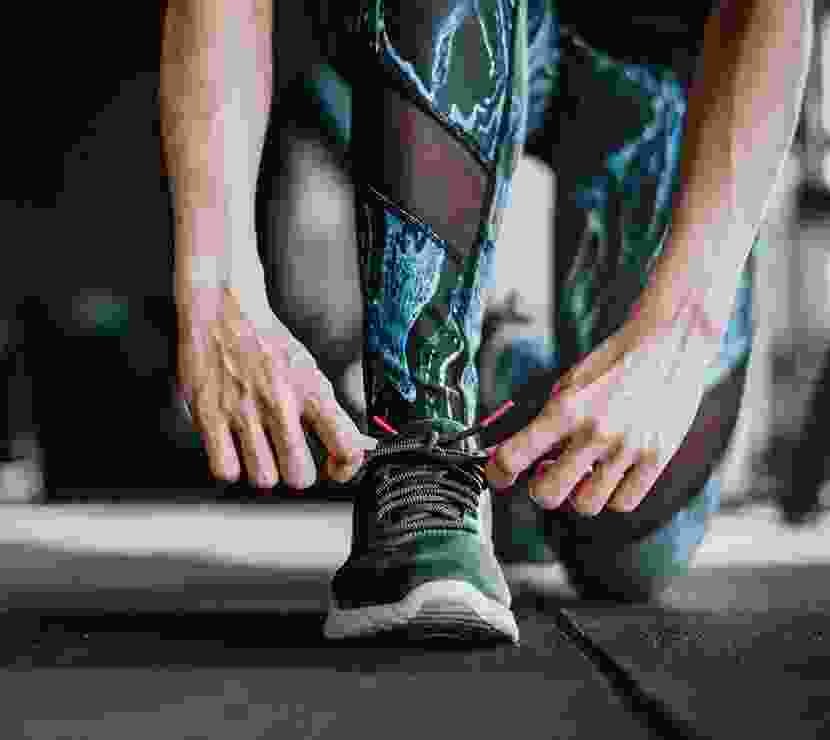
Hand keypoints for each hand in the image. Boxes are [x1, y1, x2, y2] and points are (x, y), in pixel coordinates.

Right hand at [177, 283, 375, 489]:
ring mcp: (243, 411)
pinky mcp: (209, 416)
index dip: (345, 467)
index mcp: (310, 390)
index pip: (345, 445)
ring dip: (265, 472)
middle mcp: (279, 403)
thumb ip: (332, 412)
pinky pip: (224, 469)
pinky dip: (231, 467)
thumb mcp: (310, 370)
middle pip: (300, 475)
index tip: (336, 467)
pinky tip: (234, 451)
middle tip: (292, 461)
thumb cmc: (266, 340)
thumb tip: (359, 446)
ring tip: (262, 454)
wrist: (223, 308)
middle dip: (299, 474)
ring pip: (263, 479)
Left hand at [484, 290, 722, 514]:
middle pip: (547, 495)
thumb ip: (547, 419)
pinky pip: (622, 502)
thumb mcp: (571, 382)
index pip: (513, 455)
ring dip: (578, 494)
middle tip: (547, 473)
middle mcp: (595, 432)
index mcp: (567, 408)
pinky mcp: (658, 458)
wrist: (671, 343)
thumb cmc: (614, 361)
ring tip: (585, 471)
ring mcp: (628, 448)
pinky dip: (612, 494)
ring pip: (586, 506)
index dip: (497, 472)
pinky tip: (612, 473)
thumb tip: (521, 455)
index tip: (498, 475)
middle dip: (540, 489)